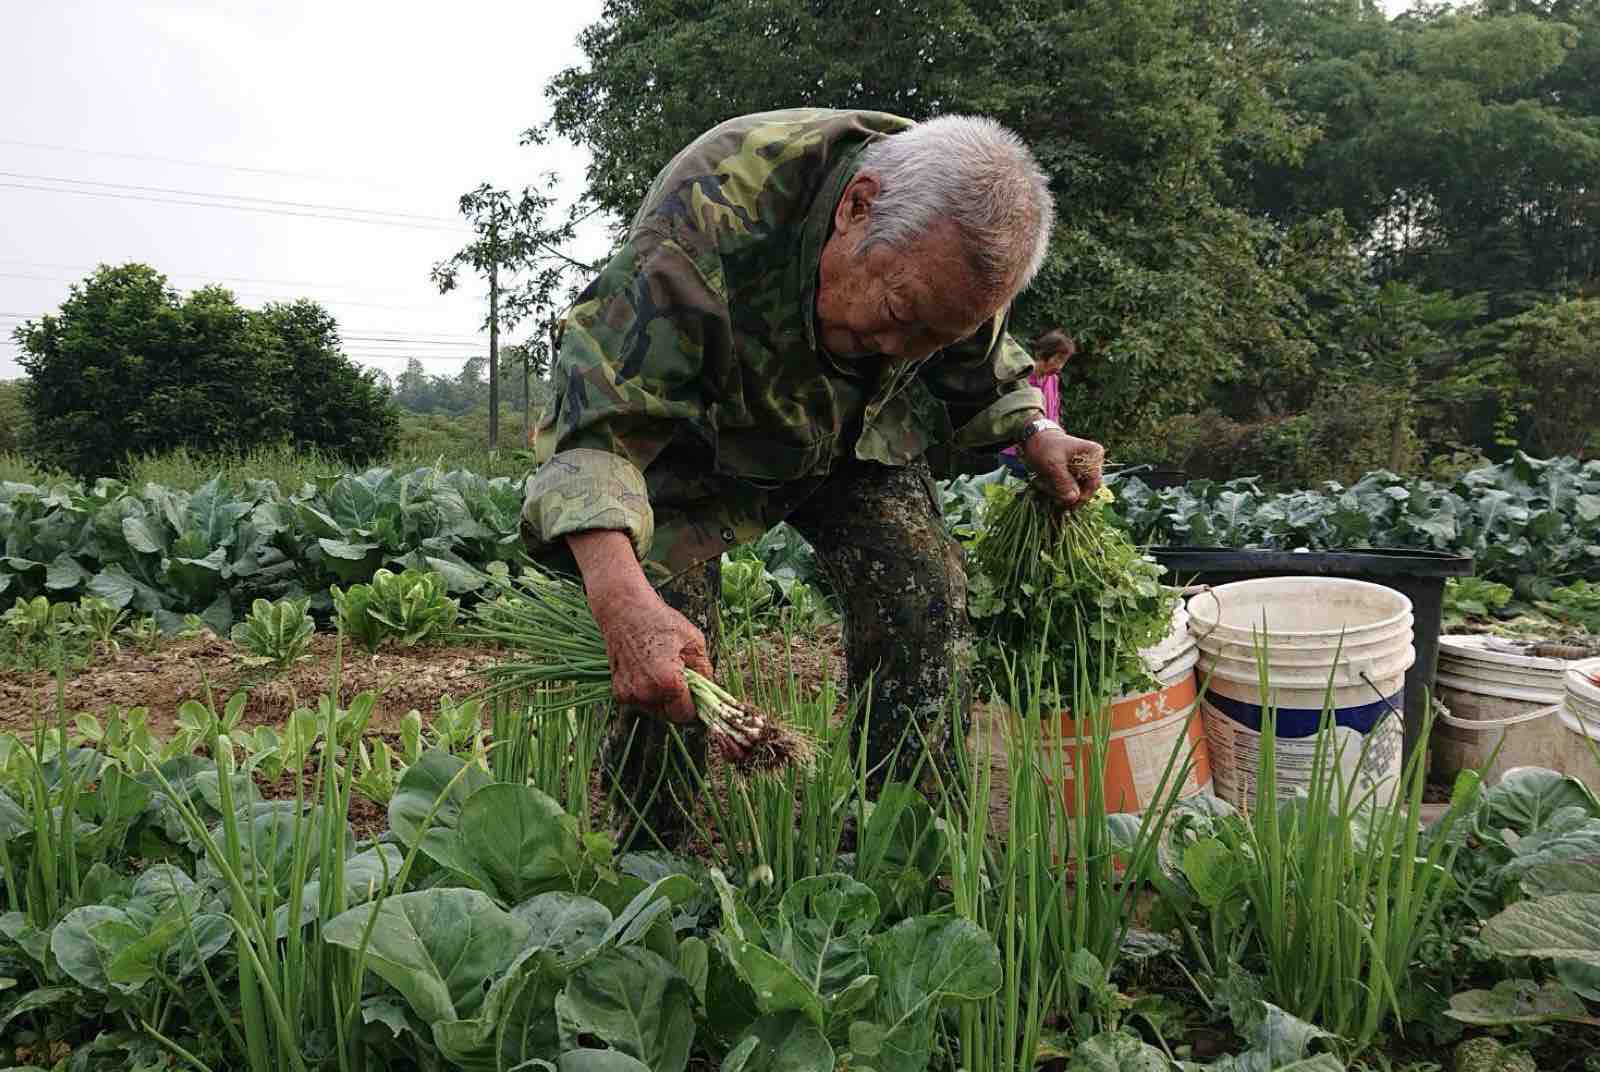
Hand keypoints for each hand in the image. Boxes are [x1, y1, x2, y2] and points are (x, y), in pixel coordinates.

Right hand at [569, 529, 710, 724]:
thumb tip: (712, 692)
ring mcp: (630, 694)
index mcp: (668, 683)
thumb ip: (705, 672)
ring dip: (664, 701)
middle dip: (680, 704)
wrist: (624, 610)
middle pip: (671, 716)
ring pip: (656, 711)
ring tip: (667, 673)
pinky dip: (649, 694)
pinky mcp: (619, 692)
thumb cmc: (660, 621)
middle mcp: (646, 693)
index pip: (687, 715)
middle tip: (685, 682)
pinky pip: (642, 702)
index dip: (697, 708)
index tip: (701, 699)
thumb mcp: (694, 642)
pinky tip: (651, 673)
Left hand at [1019, 429, 1104, 508]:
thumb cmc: (1045, 446)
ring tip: (1044, 486)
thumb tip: (1074, 498)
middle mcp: (1095, 463)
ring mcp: (1086, 469)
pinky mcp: (1078, 475)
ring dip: (1061, 494)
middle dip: (1068, 495)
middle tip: (1050, 494)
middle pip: (1087, 489)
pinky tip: (1046, 485)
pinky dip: (1059, 491)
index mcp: (1094, 455)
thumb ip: (1063, 481)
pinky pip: (1072, 490)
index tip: (1062, 502)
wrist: (1035, 438)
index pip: (1093, 483)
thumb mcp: (1052, 464)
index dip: (1080, 496)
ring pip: (1078, 492)